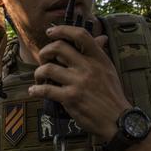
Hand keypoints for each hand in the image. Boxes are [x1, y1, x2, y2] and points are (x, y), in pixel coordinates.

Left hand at [28, 24, 130, 140]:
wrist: (117, 120)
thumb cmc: (112, 95)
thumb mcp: (109, 70)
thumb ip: (100, 54)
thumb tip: (101, 37)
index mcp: (98, 58)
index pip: (80, 35)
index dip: (62, 30)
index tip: (50, 32)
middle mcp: (87, 67)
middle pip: (58, 48)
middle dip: (44, 52)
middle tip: (43, 60)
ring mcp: (78, 82)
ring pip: (48, 68)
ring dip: (38, 72)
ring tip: (39, 78)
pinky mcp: (70, 98)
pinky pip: (46, 90)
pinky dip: (36, 90)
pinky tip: (33, 91)